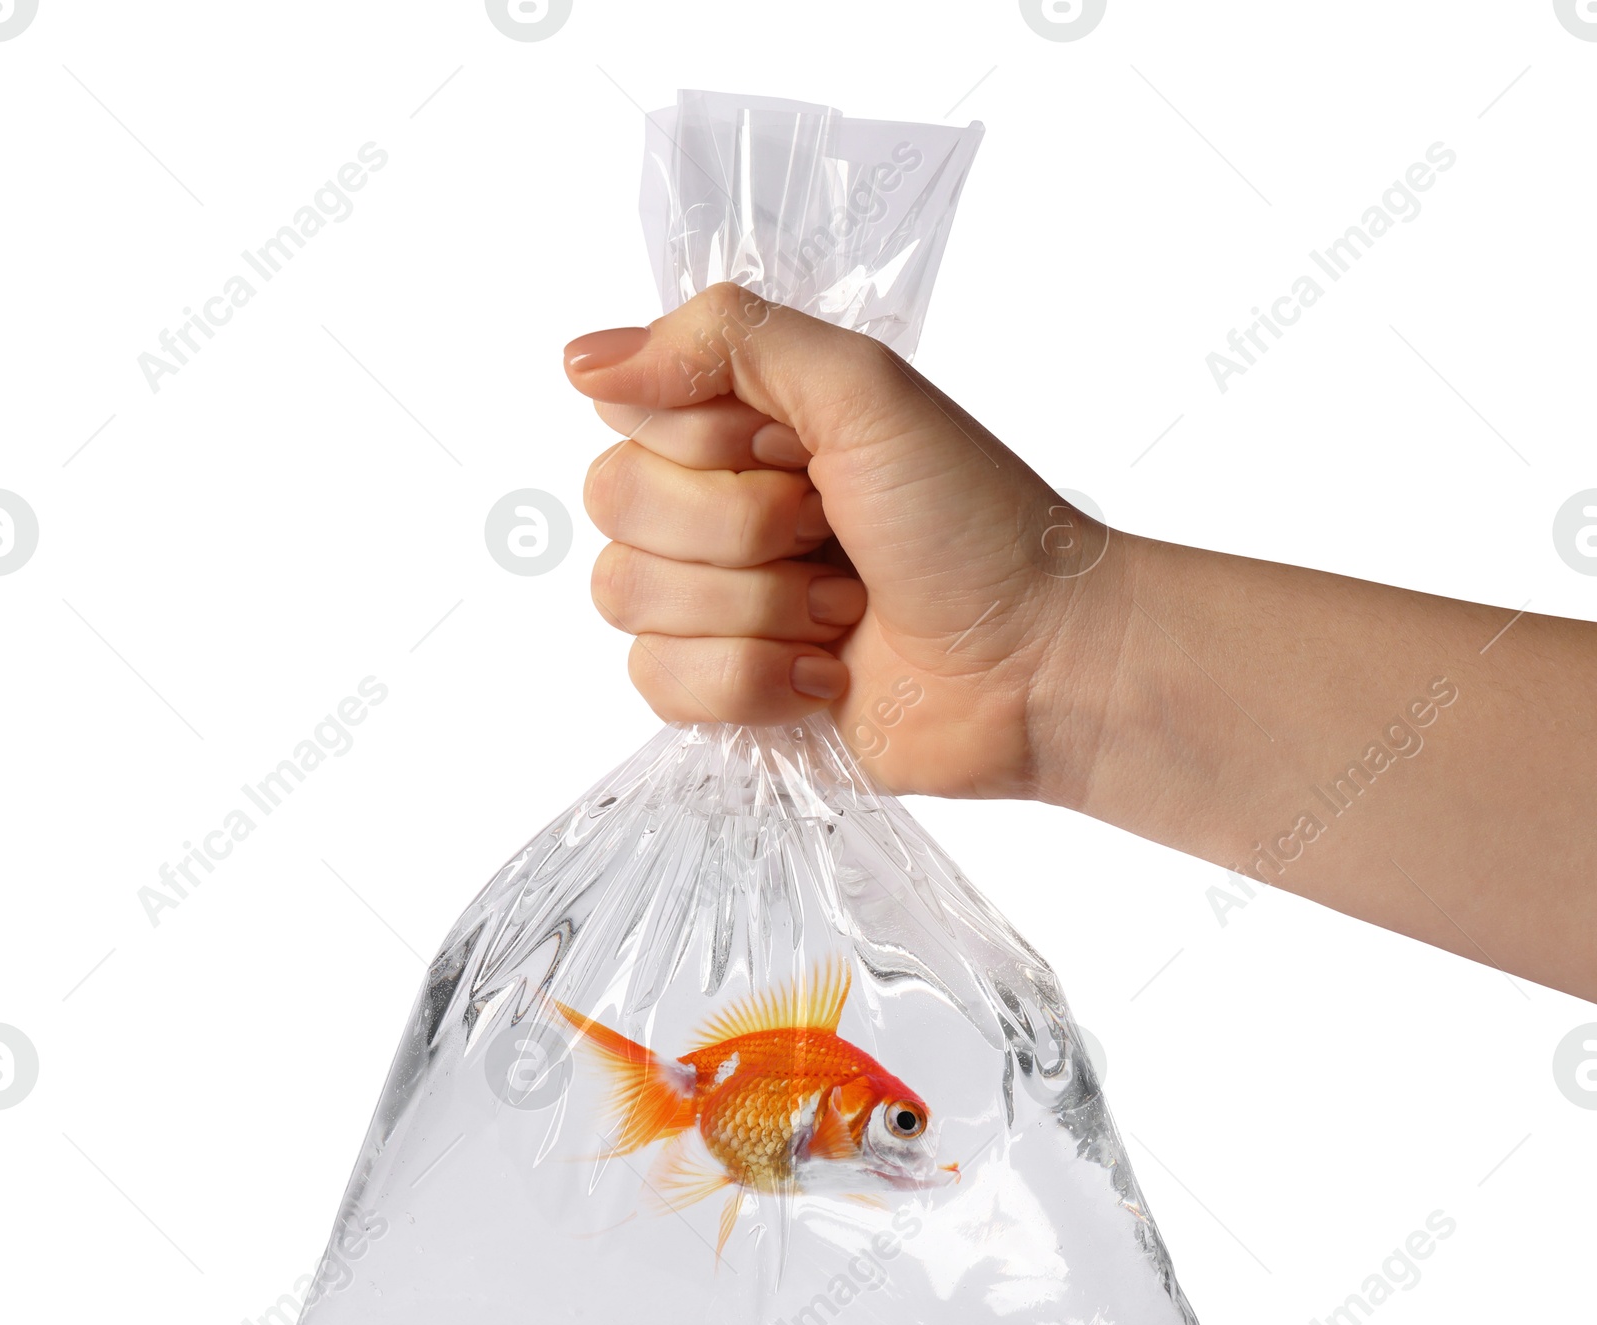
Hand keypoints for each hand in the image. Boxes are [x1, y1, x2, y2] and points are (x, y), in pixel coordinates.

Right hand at [562, 284, 1118, 800]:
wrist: (1035, 664)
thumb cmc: (972, 523)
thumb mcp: (865, 389)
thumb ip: (728, 338)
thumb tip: (581, 361)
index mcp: (743, 427)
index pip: (629, 411)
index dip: (709, 442)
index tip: (800, 455)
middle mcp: (716, 508)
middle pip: (615, 502)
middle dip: (739, 528)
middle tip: (830, 534)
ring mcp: (715, 605)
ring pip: (626, 594)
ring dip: (755, 607)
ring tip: (841, 612)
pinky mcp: (724, 693)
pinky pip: (656, 681)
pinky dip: (752, 680)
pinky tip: (824, 675)